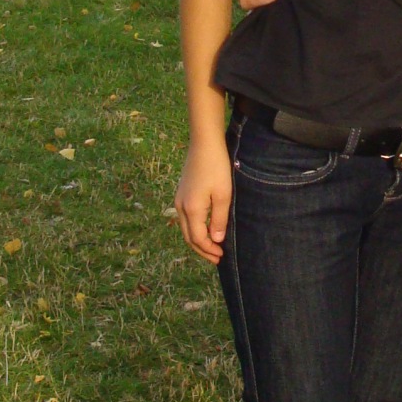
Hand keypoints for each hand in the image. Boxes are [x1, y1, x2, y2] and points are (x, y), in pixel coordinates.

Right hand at [175, 137, 232, 262]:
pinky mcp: (181, 193)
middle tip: (216, 258)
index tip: (221, 256)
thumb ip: (219, 219)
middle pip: (188, 237)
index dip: (209, 250)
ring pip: (186, 228)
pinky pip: (186, 218)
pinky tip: (205, 229)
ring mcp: (179, 199)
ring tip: (211, 247)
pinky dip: (194, 229)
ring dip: (197, 240)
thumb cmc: (217, 167)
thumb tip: (216, 240)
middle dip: (202, 250)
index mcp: (192, 209)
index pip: (198, 238)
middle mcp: (181, 206)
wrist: (203, 144)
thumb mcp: (223, 195)